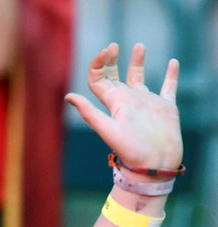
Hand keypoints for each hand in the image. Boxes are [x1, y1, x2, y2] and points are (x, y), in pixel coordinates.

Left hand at [66, 43, 181, 173]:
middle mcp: (128, 101)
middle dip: (112, 60)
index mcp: (114, 103)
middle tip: (112, 46)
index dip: (98, 64)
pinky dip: (171, 75)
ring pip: (139, 78)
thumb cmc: (130, 150)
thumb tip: (68, 96)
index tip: (105, 51)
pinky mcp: (165, 107)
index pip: (100, 80)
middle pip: (115, 76)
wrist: (154, 165)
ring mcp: (147, 103)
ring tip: (138, 46)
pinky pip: (168, 87)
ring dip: (137, 62)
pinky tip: (173, 62)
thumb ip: (89, 112)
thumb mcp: (107, 129)